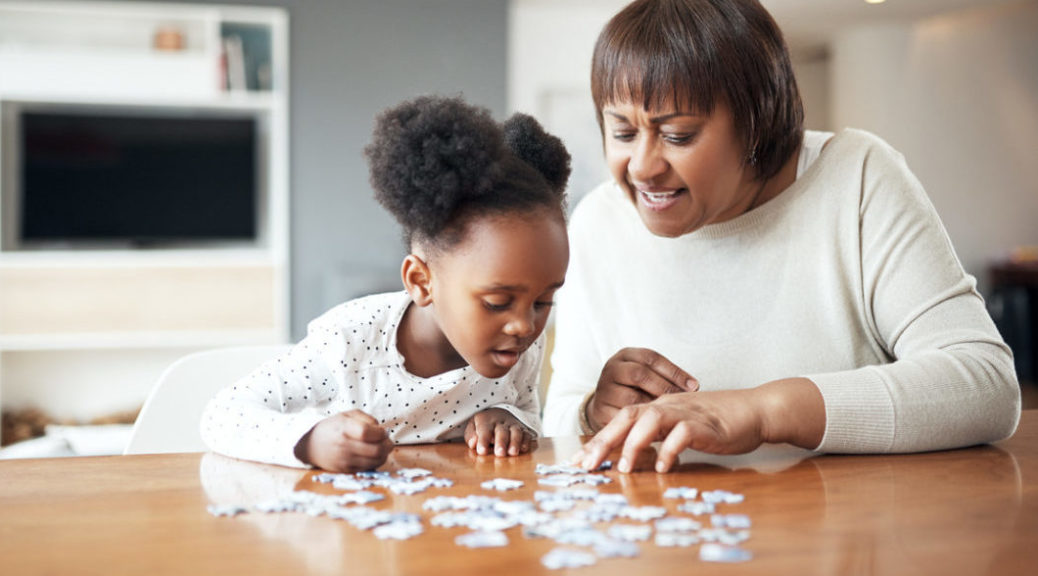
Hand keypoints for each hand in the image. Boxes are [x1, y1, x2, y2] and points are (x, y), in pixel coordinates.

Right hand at [294, 410, 393, 472]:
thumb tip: (382, 430)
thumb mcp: (347, 415)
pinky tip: (373, 454)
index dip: (380, 432)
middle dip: (387, 445)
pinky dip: (376, 461)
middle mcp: (344, 446)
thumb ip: (366, 419)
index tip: (384, 431)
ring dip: (384, 454)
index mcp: (343, 428)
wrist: (311, 446)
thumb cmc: (332, 428)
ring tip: (382, 447)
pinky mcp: (346, 470)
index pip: (366, 432)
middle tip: (387, 441)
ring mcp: (345, 460)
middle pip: (375, 450)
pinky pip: (369, 468)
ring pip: (375, 461)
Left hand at [464, 408, 533, 456]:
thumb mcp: (473, 426)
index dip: (483, 440)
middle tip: (500, 453)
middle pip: (502, 431)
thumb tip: (473, 443)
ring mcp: (513, 425)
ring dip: (515, 442)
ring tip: (512, 453)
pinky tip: (523, 449)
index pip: (484, 430)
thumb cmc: (484, 424)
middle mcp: (501, 422)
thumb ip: (471, 435)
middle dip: (501, 442)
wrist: (499, 410)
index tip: (482, 451)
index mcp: (486, 421)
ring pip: (516, 432)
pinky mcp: (523, 430)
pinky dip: (526, 441)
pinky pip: (526, 434)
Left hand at [573, 378, 824, 472]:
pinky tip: (663, 467)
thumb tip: (635, 459)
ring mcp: (687, 413)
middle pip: (628, 416)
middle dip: (604, 440)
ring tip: (623, 467)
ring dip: (633, 443)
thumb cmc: (719, 423)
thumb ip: (660, 438)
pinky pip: (683, 433)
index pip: (622, 419)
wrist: (756, 409)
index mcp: (660, 407)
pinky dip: (670, 449)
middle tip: (587, 464)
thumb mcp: (682, 428)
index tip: (580, 461)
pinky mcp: (707, 424)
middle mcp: (669, 406)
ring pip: (651, 419)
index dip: (600, 439)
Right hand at [586, 348, 698, 431]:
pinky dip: (642, 421)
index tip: (694, 386)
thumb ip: (665, 377)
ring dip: (654, 406)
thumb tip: (694, 387)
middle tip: (683, 401)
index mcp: (625, 356)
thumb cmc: (634, 388)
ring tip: (672, 414)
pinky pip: (624, 417)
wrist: (605, 403)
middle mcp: (612, 369)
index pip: (651, 358)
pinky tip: (658, 427)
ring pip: (632, 397)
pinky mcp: (600, 410)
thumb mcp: (646, 374)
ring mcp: (604, 390)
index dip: (674, 371)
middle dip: (665, 387)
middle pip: (640, 374)